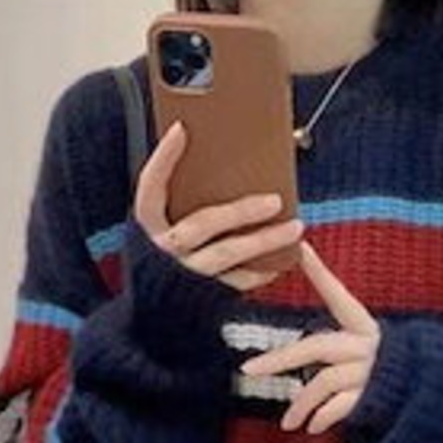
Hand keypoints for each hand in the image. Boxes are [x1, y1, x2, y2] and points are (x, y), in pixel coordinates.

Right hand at [133, 120, 305, 292]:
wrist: (154, 313)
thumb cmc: (164, 259)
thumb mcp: (163, 229)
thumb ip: (180, 201)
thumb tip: (212, 157)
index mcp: (147, 226)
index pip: (150, 187)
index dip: (163, 159)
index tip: (181, 129)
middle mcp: (163, 250)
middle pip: (203, 224)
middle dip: (241, 211)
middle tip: (275, 201)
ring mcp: (184, 274)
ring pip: (226, 254)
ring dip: (264, 241)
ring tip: (295, 228)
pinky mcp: (202, 297)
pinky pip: (236, 283)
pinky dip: (260, 272)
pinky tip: (281, 261)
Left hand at [238, 239, 380, 433]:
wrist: (422, 395)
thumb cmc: (381, 369)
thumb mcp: (358, 347)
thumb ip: (330, 344)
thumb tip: (297, 338)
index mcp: (362, 325)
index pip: (338, 295)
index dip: (320, 272)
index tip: (302, 248)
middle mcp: (366, 344)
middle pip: (315, 347)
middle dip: (278, 360)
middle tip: (249, 369)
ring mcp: (368, 371)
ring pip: (322, 382)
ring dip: (300, 405)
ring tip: (288, 424)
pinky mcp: (372, 397)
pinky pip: (339, 407)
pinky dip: (322, 418)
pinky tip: (312, 428)